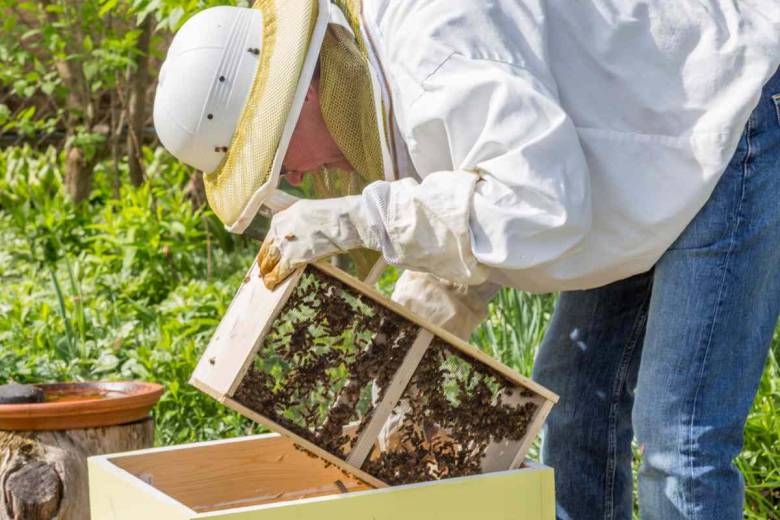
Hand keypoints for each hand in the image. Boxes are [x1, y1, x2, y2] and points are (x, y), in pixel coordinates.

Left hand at [256, 196, 372, 288]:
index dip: (269, 249)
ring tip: (265, 281)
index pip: (270, 237)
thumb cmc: (332, 216)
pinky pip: (278, 271)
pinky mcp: (292, 258)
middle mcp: (278, 230)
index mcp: (281, 218)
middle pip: (267, 249)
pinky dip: (273, 279)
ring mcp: (284, 244)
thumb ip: (296, 224)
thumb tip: (297, 235)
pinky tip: (271, 285)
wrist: (341, 220)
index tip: (267, 256)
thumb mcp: (306, 212)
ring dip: (266, 272)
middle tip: (262, 271)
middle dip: (264, 262)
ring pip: (269, 261)